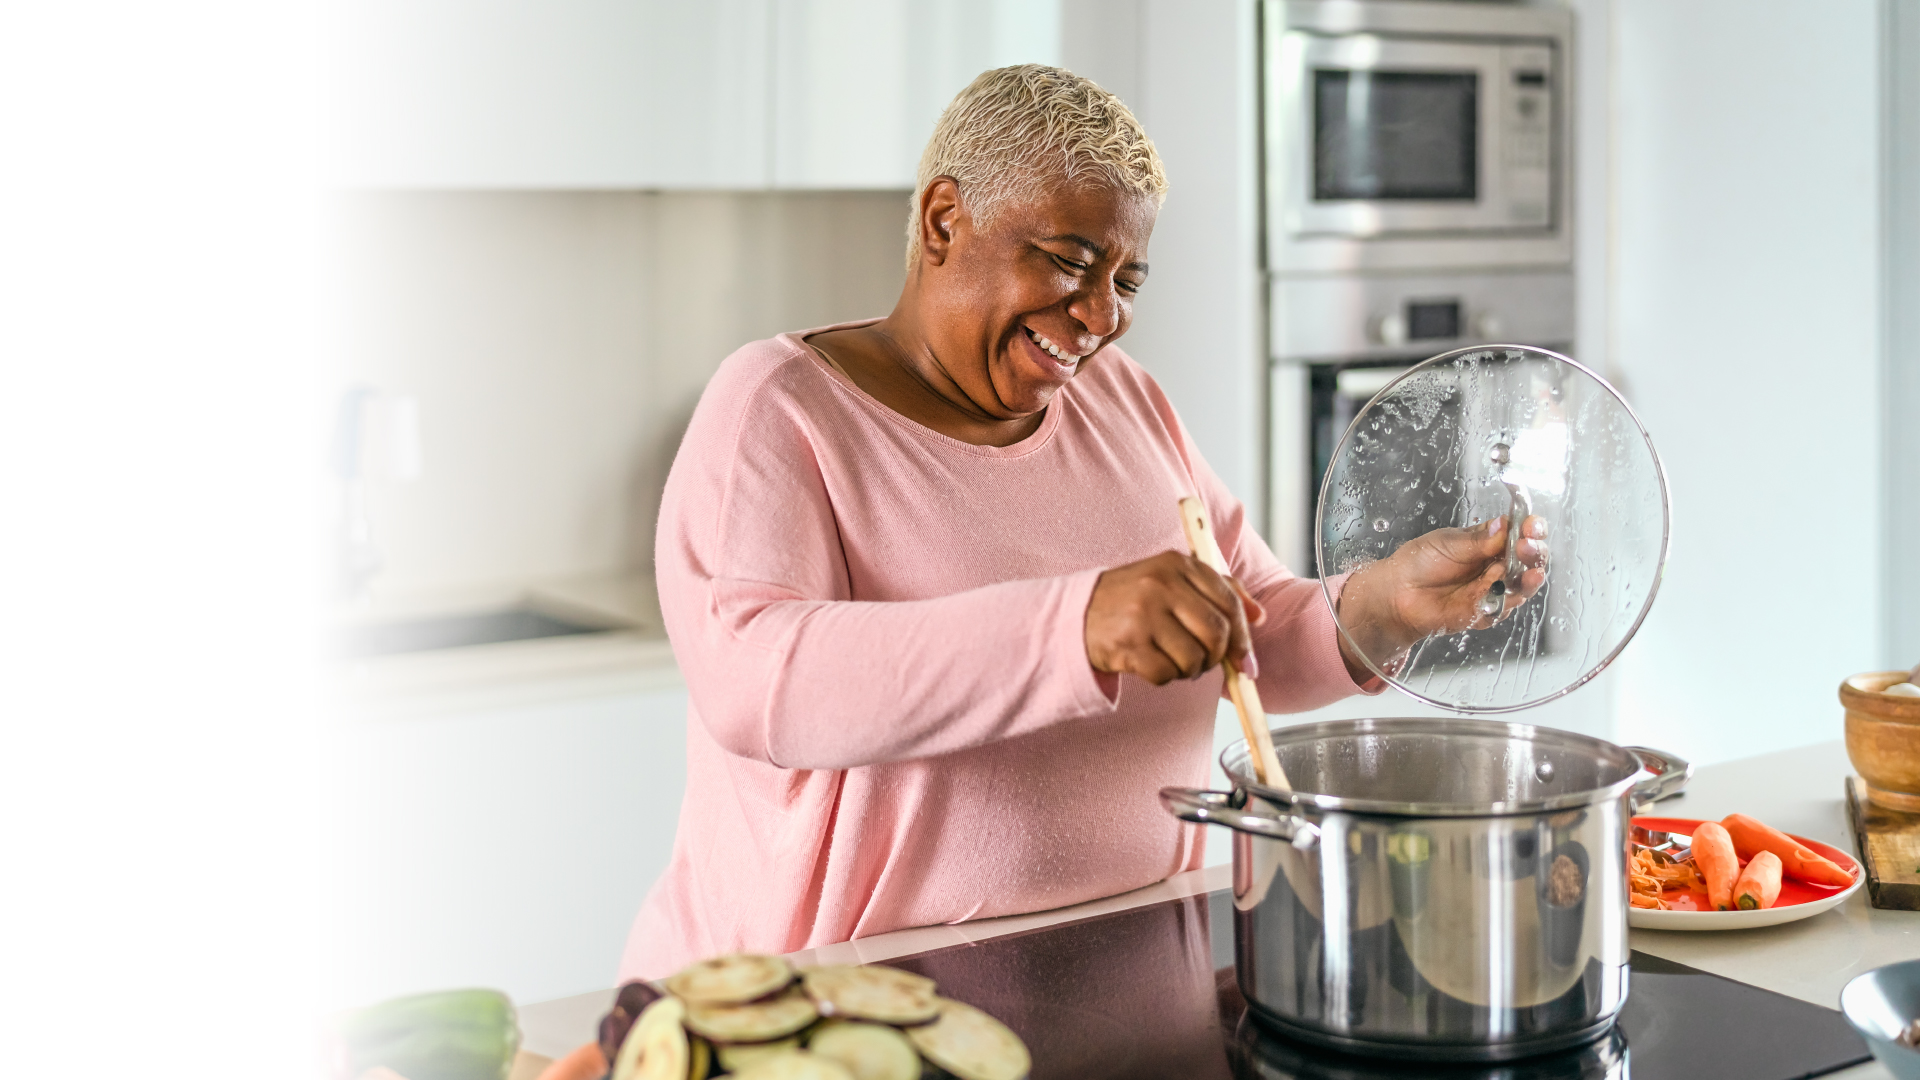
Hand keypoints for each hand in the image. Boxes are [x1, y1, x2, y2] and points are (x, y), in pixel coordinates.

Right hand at [1086, 551, 1265, 684]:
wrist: (1074, 615)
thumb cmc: (1132, 600)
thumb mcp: (1173, 580)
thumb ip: (1218, 590)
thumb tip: (1259, 616)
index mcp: (1176, 563)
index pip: (1228, 601)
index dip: (1244, 636)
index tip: (1247, 660)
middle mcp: (1159, 584)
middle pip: (1216, 633)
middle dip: (1218, 657)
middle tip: (1206, 663)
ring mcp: (1142, 614)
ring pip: (1194, 658)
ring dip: (1189, 670)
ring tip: (1173, 660)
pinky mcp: (1127, 643)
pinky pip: (1166, 674)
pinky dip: (1165, 677)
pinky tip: (1151, 664)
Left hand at [1335, 515, 1548, 679]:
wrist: (1398, 594)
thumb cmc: (1420, 562)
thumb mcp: (1448, 543)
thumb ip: (1478, 540)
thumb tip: (1505, 525)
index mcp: (1492, 541)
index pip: (1521, 532)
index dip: (1531, 528)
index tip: (1531, 526)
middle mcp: (1498, 564)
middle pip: (1530, 559)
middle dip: (1534, 552)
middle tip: (1526, 546)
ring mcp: (1495, 589)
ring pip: (1523, 586)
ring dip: (1529, 579)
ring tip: (1529, 572)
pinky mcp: (1487, 612)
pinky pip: (1504, 607)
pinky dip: (1505, 600)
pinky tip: (1503, 591)